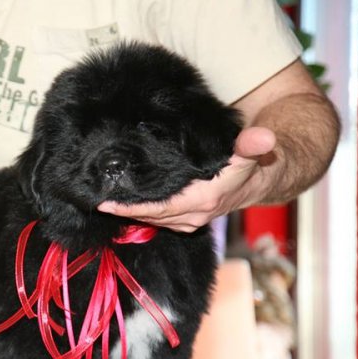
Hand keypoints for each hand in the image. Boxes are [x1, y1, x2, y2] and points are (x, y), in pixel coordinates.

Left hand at [96, 127, 276, 231]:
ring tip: (101, 199)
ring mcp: (187, 221)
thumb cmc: (248, 164)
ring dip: (126, 211)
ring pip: (149, 218)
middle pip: (147, 215)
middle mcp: (192, 216)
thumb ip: (252, 144)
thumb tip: (264, 137)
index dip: (129, 206)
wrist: (257, 183)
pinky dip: (138, 211)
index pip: (157, 208)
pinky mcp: (184, 221)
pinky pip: (155, 218)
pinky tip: (120, 202)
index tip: (103, 201)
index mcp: (203, 200)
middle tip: (93, 196)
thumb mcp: (250, 152)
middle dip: (120, 209)